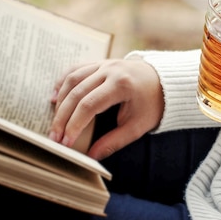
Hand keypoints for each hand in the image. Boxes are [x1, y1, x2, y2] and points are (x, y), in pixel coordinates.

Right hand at [49, 58, 163, 159]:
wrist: (166, 81)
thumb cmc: (153, 105)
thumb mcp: (138, 126)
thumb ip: (114, 141)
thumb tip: (91, 157)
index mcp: (121, 84)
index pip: (89, 105)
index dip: (74, 125)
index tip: (66, 142)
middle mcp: (110, 70)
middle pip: (76, 92)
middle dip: (62, 117)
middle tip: (54, 137)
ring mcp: (105, 63)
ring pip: (73, 78)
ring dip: (60, 100)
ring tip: (55, 121)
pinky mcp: (101, 62)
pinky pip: (77, 69)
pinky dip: (63, 82)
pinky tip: (55, 98)